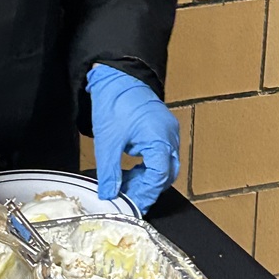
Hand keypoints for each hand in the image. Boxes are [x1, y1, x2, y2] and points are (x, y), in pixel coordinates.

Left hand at [86, 63, 179, 213]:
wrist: (116, 75)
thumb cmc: (114, 101)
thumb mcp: (108, 140)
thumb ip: (109, 171)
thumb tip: (108, 194)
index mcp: (160, 137)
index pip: (159, 176)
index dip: (145, 193)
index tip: (131, 204)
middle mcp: (170, 135)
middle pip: (166, 173)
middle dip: (147, 189)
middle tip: (128, 199)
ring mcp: (168, 131)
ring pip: (165, 166)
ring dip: (147, 178)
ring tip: (126, 186)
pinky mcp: (162, 128)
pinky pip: (161, 154)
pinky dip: (147, 166)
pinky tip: (131, 171)